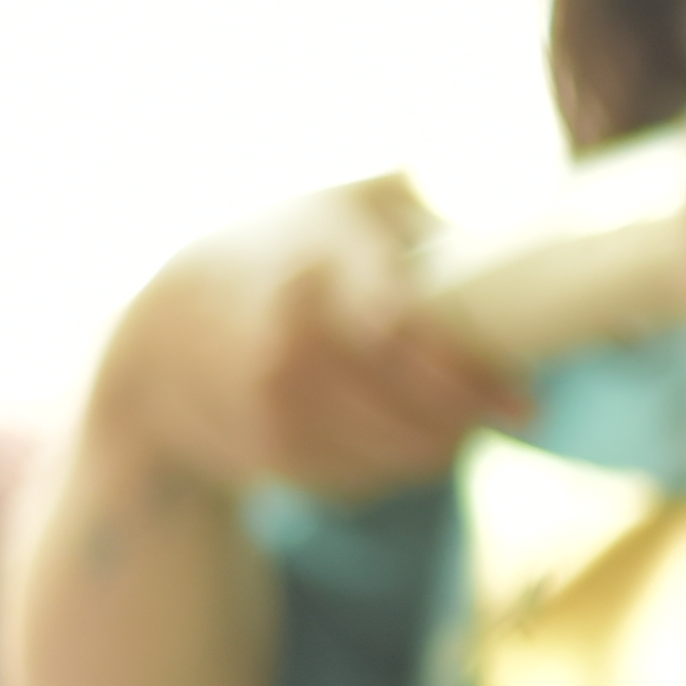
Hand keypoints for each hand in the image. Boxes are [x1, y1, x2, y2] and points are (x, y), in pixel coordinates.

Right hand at [98, 176, 527, 503]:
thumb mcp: (346, 204)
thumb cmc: (281, 254)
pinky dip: (393, 469)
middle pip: (405, 410)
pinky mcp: (266, 454)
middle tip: (506, 410)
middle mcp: (288, 340)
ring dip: (437, 448)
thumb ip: (425, 215)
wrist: (159, 332)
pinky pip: (357, 481)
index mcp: (318, 264)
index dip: (469, 377)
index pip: (402, 331)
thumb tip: (526, 242)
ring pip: (388, 456)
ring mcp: (272, 404)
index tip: (524, 400)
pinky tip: (408, 441)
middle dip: (466, 419)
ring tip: (464, 423)